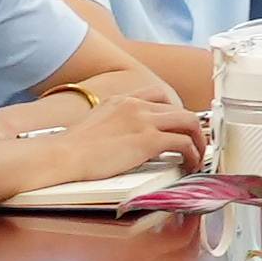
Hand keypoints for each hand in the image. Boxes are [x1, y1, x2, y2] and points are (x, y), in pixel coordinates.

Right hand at [50, 59, 195, 161]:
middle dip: (192, 128)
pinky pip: (183, 143)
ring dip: (198, 140)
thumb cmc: (71, 150)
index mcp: (121, 100)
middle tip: (195, 144)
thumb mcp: (93, 125)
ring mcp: (143, 120)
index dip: (173, 111)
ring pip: (188, 122)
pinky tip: (189, 165)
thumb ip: (112, 126)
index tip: (177, 126)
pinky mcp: (148, 140)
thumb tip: (122, 142)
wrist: (63, 155)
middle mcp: (135, 105)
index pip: (158, 95)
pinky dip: (192, 154)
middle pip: (178, 109)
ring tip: (197, 157)